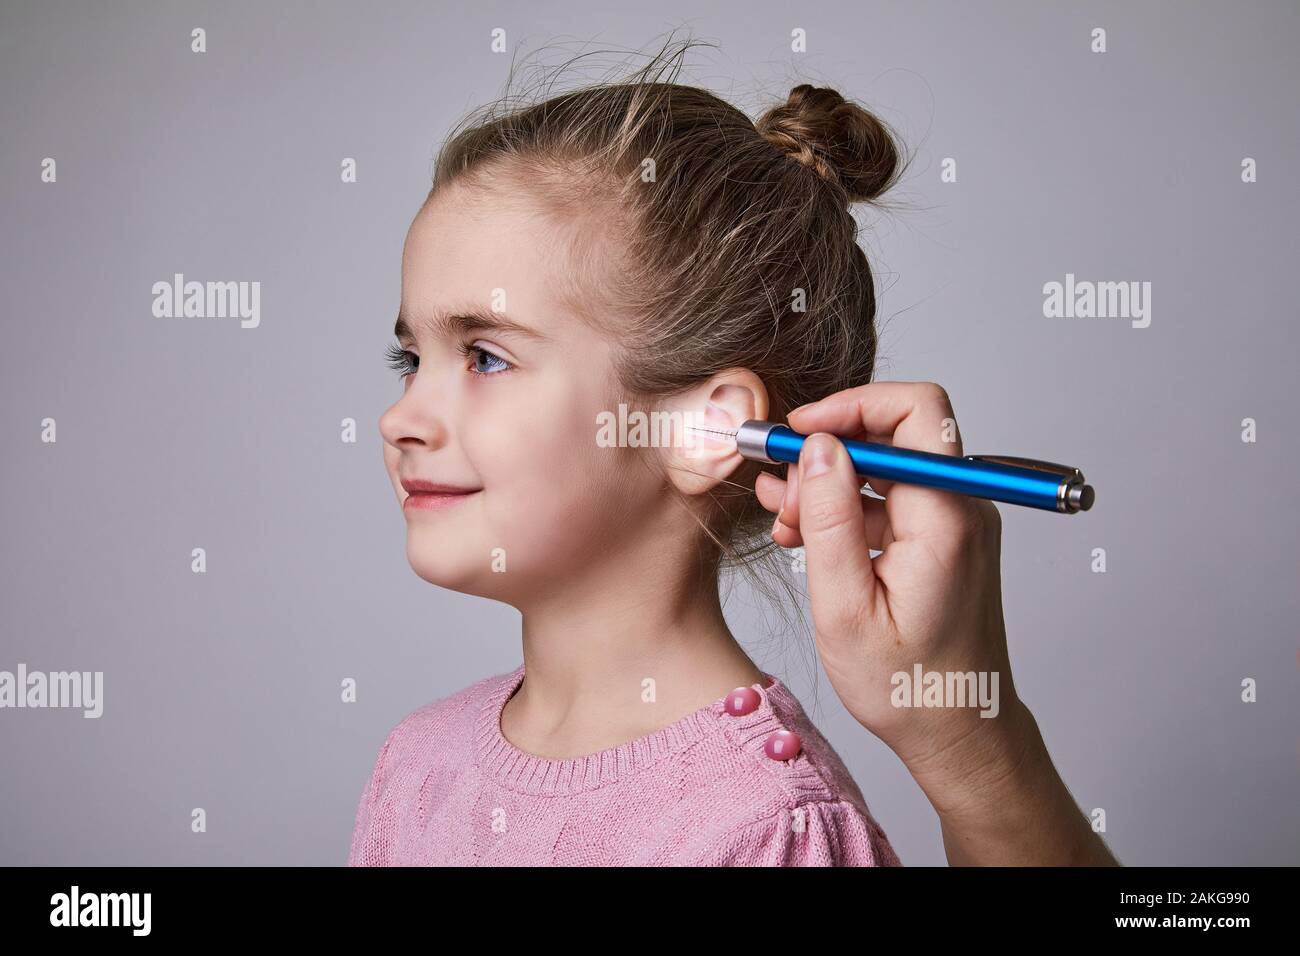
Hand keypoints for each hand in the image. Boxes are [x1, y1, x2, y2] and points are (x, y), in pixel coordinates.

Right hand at [754, 381, 1115, 862]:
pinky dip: (845, 509)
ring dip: (829, 483)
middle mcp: (962, 508)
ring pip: (884, 467)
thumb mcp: (846, 607)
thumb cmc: (908, 688)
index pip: (914, 411)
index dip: (849, 406)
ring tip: (783, 520)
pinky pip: (890, 499)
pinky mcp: (943, 539)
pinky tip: (805, 536)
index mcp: (946, 519)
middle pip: (893, 433)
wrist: (959, 733)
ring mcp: (955, 523)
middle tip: (778, 490)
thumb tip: (819, 446)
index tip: (797, 433)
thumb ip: (830, 520)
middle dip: (828, 450)